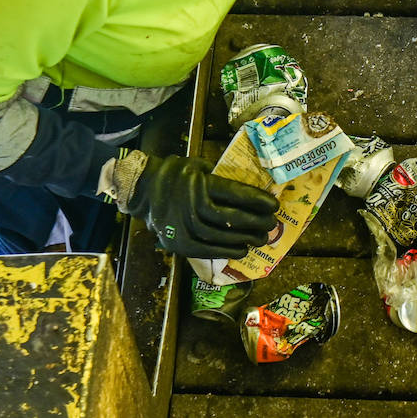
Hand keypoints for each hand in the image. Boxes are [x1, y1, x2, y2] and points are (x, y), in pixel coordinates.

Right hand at [125, 155, 278, 258]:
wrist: (143, 191)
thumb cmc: (176, 175)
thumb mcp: (198, 166)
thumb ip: (220, 177)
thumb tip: (251, 189)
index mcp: (198, 183)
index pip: (232, 193)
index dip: (255, 200)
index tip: (273, 204)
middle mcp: (190, 206)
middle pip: (229, 218)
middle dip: (254, 222)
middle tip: (271, 223)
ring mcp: (182, 227)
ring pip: (219, 237)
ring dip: (244, 239)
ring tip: (261, 238)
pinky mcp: (178, 243)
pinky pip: (206, 250)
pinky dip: (226, 251)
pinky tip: (241, 249)